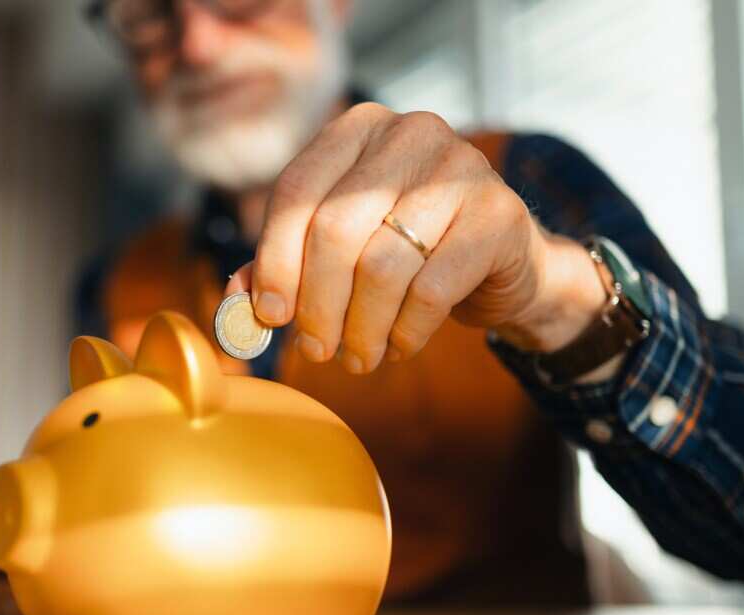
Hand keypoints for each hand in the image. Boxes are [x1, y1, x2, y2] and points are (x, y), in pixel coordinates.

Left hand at [224, 102, 609, 375]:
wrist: (506, 263)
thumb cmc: (411, 253)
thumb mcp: (342, 249)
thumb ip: (285, 264)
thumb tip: (236, 301)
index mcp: (358, 127)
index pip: (296, 192)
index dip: (274, 261)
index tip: (269, 315)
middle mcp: (409, 133)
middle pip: (335, 229)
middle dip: (318, 304)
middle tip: (317, 351)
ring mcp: (460, 167)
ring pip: (383, 265)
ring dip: (362, 328)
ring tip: (358, 357)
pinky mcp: (498, 214)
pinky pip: (432, 289)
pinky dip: (406, 331)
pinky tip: (399, 347)